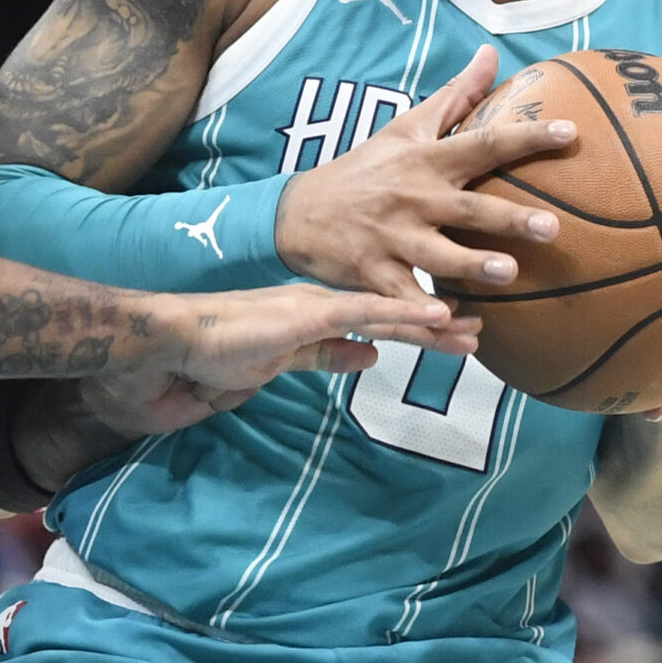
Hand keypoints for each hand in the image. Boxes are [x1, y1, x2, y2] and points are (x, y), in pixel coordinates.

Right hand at [157, 284, 461, 394]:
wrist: (181, 336)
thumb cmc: (222, 349)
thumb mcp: (287, 359)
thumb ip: (328, 354)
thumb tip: (371, 357)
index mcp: (322, 313)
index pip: (381, 321)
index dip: (420, 328)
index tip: (458, 331)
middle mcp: (327, 303)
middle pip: (394, 315)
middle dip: (437, 327)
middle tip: (480, 330)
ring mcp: (319, 306)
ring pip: (388, 313)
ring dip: (432, 323)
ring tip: (472, 328)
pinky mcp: (307, 315)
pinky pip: (364, 315)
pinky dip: (403, 315)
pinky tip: (435, 315)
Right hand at [275, 46, 573, 298]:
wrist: (297, 213)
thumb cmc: (365, 168)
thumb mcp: (406, 127)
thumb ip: (455, 95)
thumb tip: (490, 53)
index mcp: (425, 160)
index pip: (482, 143)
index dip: (526, 137)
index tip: (569, 134)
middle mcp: (412, 198)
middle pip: (467, 207)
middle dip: (508, 218)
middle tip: (552, 227)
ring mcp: (392, 238)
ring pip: (438, 256)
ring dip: (472, 266)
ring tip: (508, 274)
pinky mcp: (374, 275)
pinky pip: (408, 301)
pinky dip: (432, 320)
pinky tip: (463, 332)